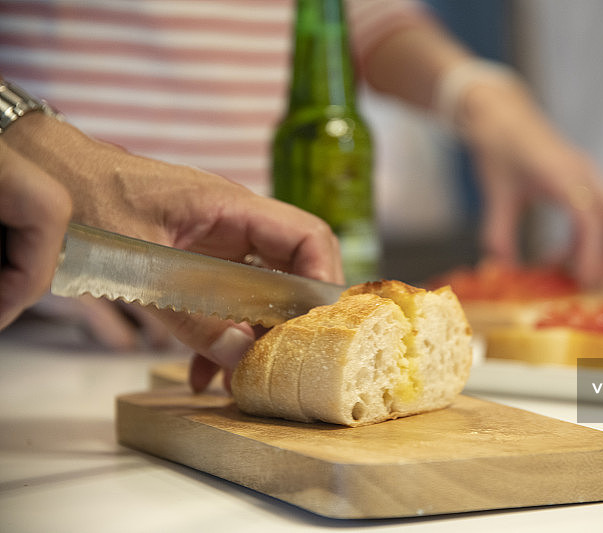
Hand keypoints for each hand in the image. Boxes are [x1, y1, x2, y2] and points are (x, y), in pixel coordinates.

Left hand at [3, 114, 342, 389]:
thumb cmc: (89, 199)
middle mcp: (234, 227)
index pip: (307, 236)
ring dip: (252, 339)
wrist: (51, 184)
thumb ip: (190, 312)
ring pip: (258, 296)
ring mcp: (218, 248)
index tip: (316, 325)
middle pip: (290, 273)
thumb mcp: (138, 264)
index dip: (323, 279)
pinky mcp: (198, 267)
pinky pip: (226, 305)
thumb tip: (240, 354)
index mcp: (231, 207)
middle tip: (279, 364)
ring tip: (235, 382)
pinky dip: (220, 339)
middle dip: (288, 323)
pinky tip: (203, 371)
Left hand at [456, 74, 602, 286]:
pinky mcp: (584, 180)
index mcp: (564, 176)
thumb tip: (502, 269)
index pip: (591, 220)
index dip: (590, 254)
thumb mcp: (495, 193)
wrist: (502, 114)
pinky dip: (588, 239)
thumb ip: (499, 233)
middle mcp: (585, 175)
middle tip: (595, 285)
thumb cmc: (499, 148)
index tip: (581, 280)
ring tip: (573, 276)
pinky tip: (560, 257)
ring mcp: (588, 176)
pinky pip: (600, 214)